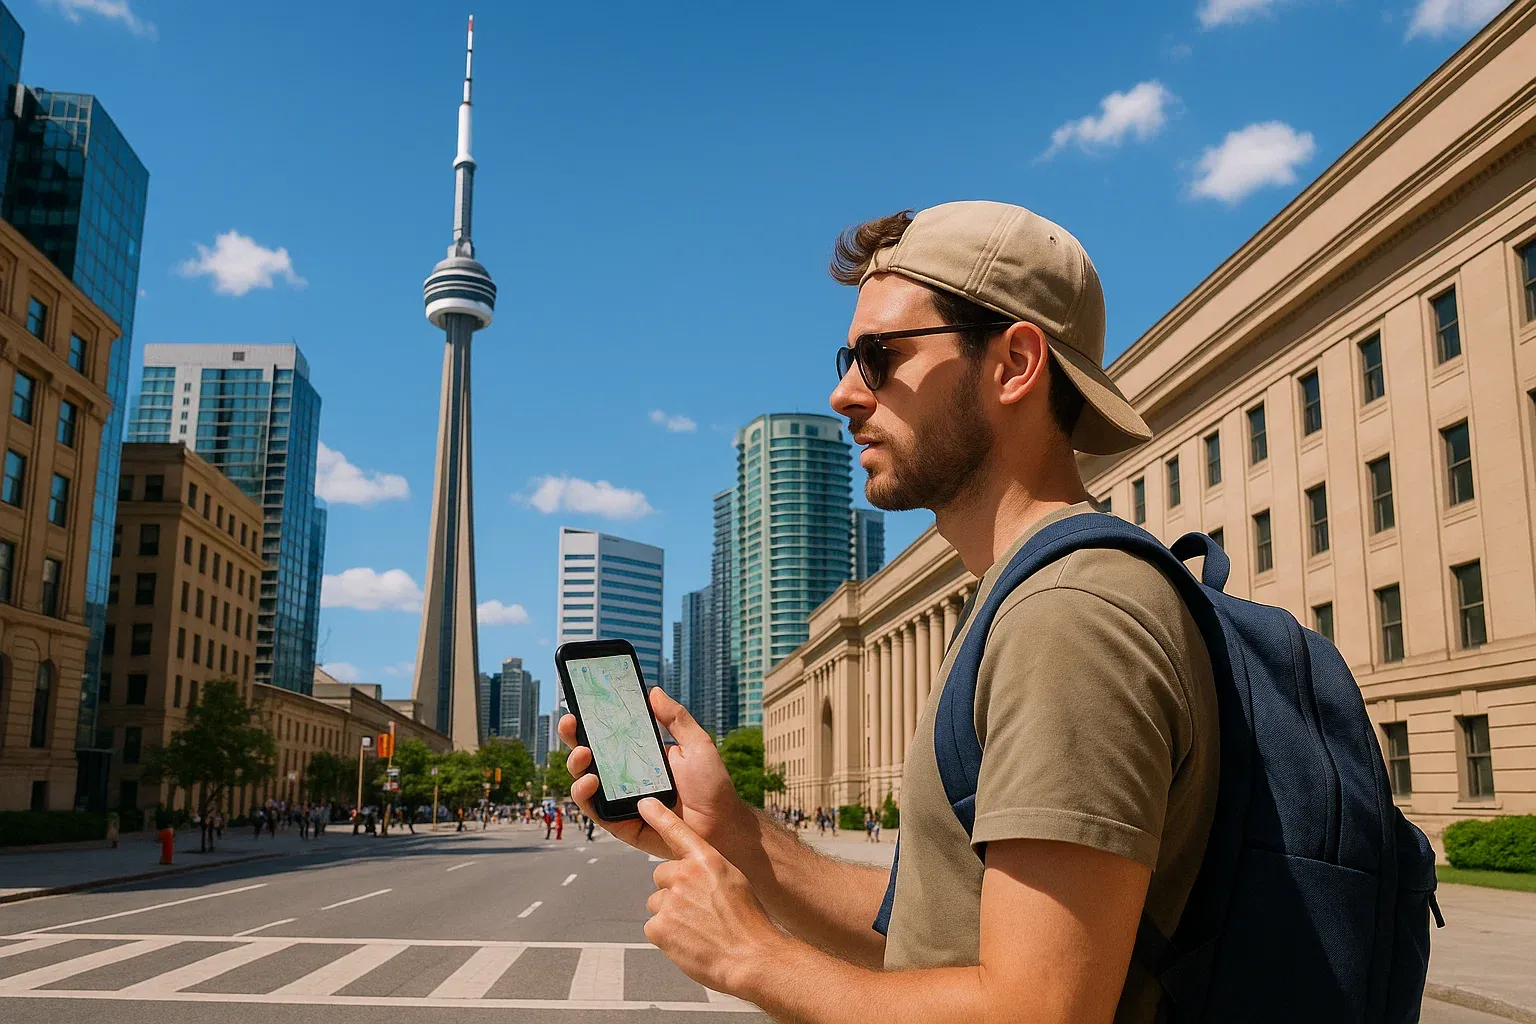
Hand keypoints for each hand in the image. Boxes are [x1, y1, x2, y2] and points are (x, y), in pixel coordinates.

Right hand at [559, 687, 746, 859]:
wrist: (722, 825)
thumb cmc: (711, 786)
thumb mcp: (696, 744)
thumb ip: (676, 718)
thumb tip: (653, 691)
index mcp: (640, 756)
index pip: (608, 736)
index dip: (590, 722)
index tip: (579, 705)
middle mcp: (625, 777)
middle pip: (589, 757)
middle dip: (573, 738)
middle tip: (572, 723)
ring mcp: (620, 801)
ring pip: (585, 783)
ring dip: (576, 766)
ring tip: (584, 754)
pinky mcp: (621, 825)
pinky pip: (596, 812)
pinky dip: (586, 796)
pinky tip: (590, 782)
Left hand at [639, 797, 782, 996]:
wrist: (751, 958)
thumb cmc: (748, 922)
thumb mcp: (734, 881)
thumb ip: (708, 870)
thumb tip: (689, 870)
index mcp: (707, 860)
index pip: (677, 831)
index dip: (660, 815)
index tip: (645, 803)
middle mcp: (685, 876)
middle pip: (662, 877)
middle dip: (673, 892)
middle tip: (697, 910)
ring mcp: (670, 901)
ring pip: (657, 903)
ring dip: (670, 915)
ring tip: (696, 928)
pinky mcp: (659, 927)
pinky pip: (653, 926)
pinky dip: (666, 936)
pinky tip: (688, 941)